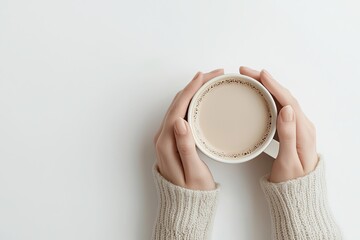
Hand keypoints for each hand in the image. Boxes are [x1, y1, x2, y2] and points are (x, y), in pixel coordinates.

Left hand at [153, 69, 223, 189]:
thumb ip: (185, 147)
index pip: (178, 106)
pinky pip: (179, 113)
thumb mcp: (193, 172)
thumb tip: (180, 121)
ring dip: (192, 91)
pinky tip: (200, 99)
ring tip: (209, 82)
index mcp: (166, 141)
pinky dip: (190, 102)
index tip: (206, 75)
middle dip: (194, 84)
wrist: (184, 205)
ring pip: (178, 106)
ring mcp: (166, 137)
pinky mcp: (171, 140)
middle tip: (214, 75)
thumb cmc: (193, 191)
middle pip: (177, 102)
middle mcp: (162, 136)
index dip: (192, 88)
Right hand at [240, 66, 317, 182]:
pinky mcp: (291, 130)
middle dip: (266, 81)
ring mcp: (297, 127)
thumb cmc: (292, 180)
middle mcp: (302, 125)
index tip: (259, 74)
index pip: (288, 100)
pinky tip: (259, 97)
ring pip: (281, 101)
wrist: (299, 193)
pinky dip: (268, 99)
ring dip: (266, 88)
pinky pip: (279, 108)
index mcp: (303, 130)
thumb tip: (287, 109)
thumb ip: (288, 135)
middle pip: (284, 96)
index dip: (273, 85)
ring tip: (250, 80)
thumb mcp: (288, 160)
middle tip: (247, 72)